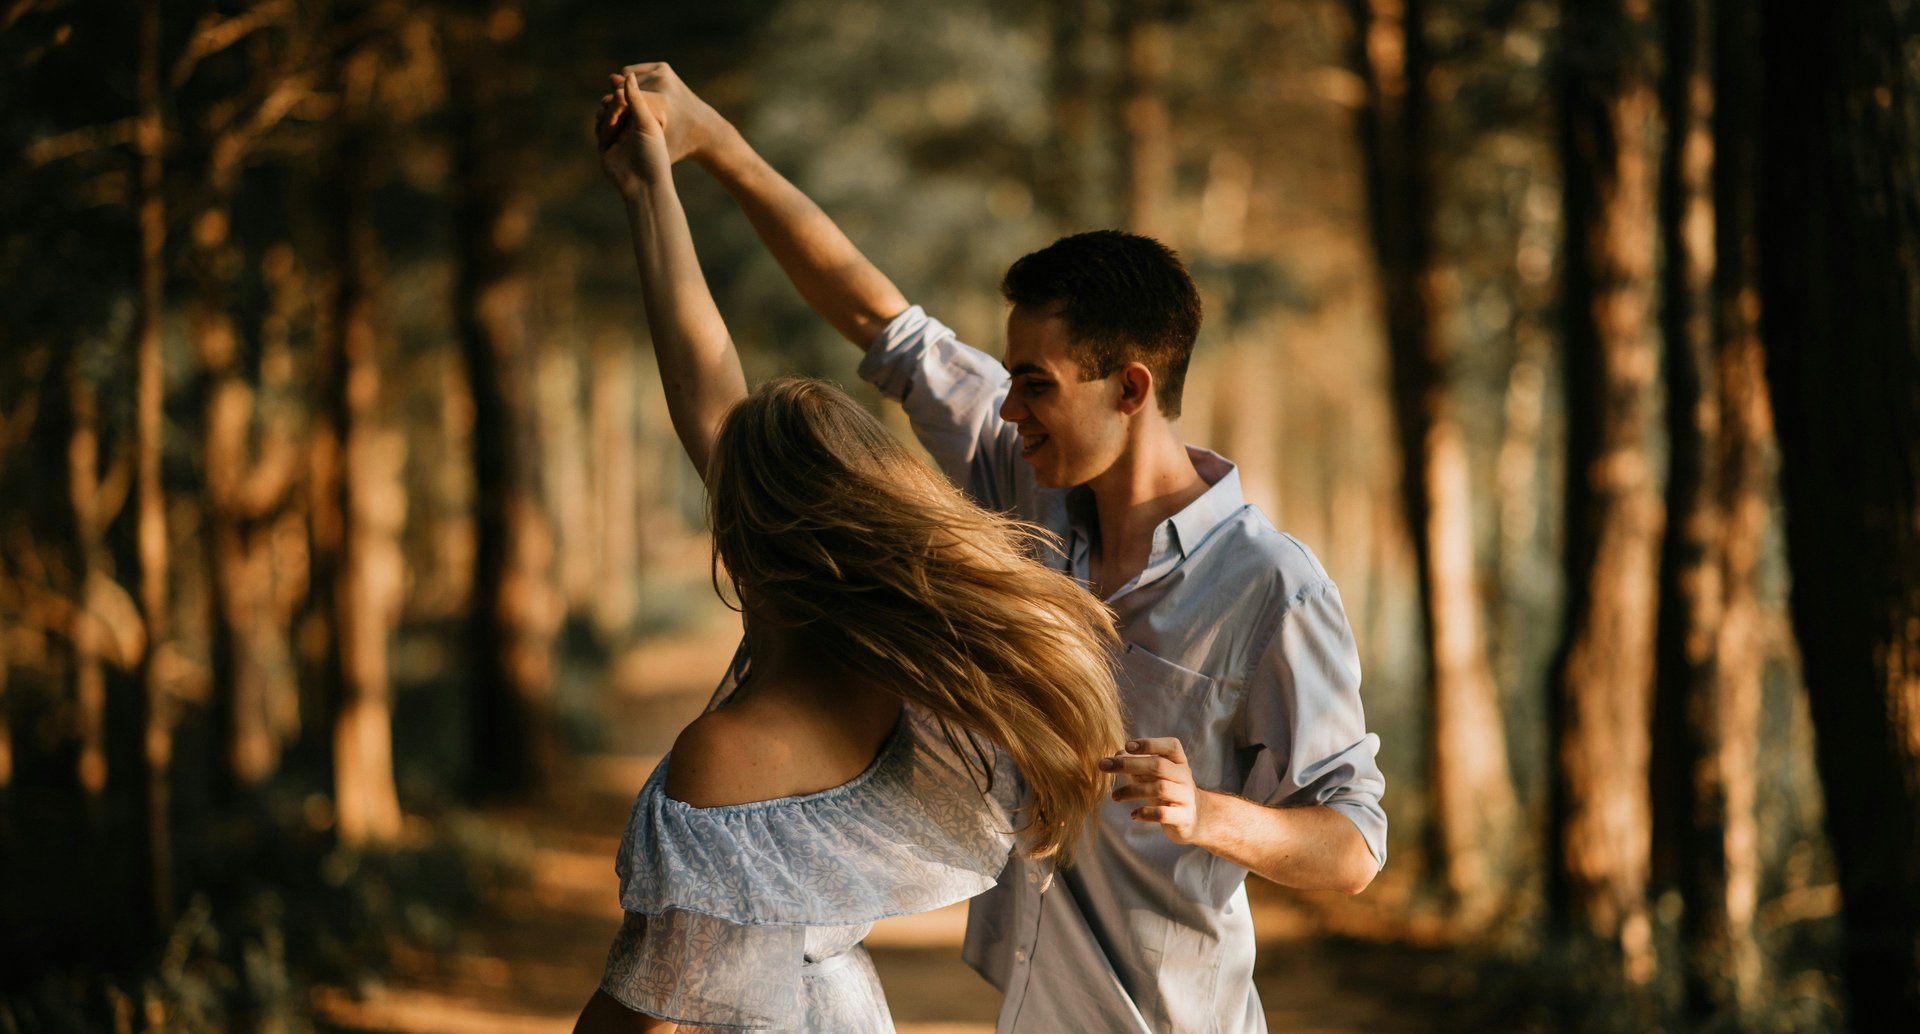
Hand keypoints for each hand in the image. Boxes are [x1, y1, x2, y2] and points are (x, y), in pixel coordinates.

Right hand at [598, 72, 670, 198]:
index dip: (621, 96)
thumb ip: (636, 100)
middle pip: (616, 103)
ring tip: (611, 126)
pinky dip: (601, 127)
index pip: (629, 96)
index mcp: (648, 115)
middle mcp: (635, 122)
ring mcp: (621, 132)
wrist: (644, 186)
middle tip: (615, 116)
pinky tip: (605, 134)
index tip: (619, 98)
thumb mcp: (646, 124)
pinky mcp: (608, 143)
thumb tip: (627, 74)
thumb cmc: (653, 155)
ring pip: (606, 113)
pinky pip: (600, 127)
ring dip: (606, 117)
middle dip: (612, 107)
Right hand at [609, 61, 729, 165]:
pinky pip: (633, 72)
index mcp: (659, 103)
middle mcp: (661, 82)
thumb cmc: (675, 143)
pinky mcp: (663, 67)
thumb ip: (626, 116)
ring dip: (626, 94)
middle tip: (622, 120)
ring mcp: (662, 72)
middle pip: (622, 89)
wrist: (704, 130)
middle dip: (618, 104)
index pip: (620, 98)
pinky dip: (633, 85)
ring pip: (626, 80)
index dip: (612, 112)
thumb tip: (607, 88)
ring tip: (633, 112)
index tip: (611, 124)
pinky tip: (640, 100)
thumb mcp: (648, 140)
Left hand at [1100, 737, 1208, 844]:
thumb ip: (1137, 763)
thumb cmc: (1168, 790)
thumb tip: (1116, 755)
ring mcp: (1186, 797)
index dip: (1150, 744)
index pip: (1171, 746)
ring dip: (1131, 791)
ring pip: (1159, 788)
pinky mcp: (1183, 818)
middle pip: (1158, 765)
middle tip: (1104, 766)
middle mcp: (1185, 777)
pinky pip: (1163, 813)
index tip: (1127, 746)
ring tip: (1115, 796)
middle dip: (1129, 764)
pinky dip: (1145, 813)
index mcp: (1179, 762)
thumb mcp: (1155, 775)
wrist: (1193, 819)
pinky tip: (1134, 814)